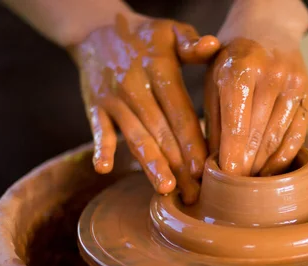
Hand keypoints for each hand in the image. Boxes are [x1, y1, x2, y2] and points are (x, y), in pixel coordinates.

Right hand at [71, 14, 219, 203]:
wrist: (96, 29)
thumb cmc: (146, 37)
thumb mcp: (171, 30)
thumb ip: (192, 43)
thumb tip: (212, 44)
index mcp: (159, 70)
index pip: (179, 111)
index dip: (192, 141)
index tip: (204, 168)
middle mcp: (136, 87)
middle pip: (160, 131)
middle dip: (178, 165)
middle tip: (194, 194)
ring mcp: (114, 99)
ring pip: (135, 136)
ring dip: (150, 164)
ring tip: (165, 189)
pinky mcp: (95, 107)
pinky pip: (97, 130)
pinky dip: (100, 148)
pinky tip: (104, 168)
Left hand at [204, 1, 307, 176]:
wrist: (269, 27)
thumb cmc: (232, 57)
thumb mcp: (212, 76)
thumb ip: (213, 117)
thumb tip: (213, 162)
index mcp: (242, 67)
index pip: (237, 123)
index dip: (232, 155)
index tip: (226, 178)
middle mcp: (273, 75)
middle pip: (258, 135)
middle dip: (245, 166)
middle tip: (234, 189)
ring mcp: (296, 85)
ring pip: (278, 139)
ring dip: (263, 166)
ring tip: (250, 186)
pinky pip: (298, 136)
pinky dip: (283, 159)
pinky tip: (270, 173)